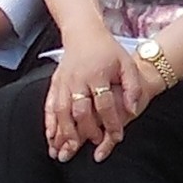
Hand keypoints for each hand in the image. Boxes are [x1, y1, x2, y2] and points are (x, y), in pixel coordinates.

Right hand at [45, 33, 154, 161]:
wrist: (83, 33)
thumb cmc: (107, 50)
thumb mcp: (126, 63)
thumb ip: (132, 86)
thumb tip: (133, 109)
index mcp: (97, 74)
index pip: (104, 104)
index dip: (111, 122)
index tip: (117, 137)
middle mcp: (78, 79)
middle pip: (80, 111)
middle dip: (88, 131)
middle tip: (96, 143)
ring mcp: (63, 82)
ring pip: (62, 112)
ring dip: (65, 132)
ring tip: (69, 150)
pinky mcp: (54, 84)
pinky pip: (49, 106)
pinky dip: (49, 124)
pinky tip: (51, 138)